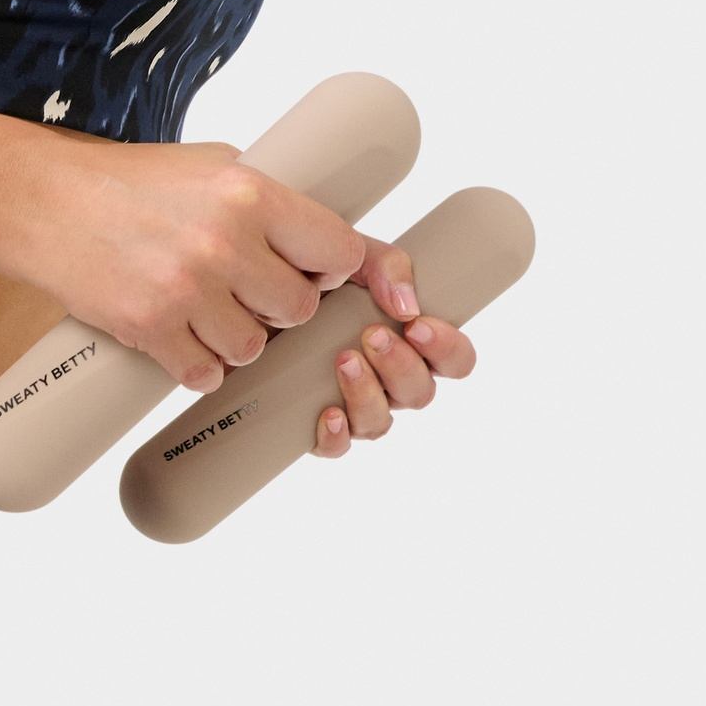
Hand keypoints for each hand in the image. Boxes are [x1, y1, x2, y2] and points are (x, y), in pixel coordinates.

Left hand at [311, 229, 477, 456]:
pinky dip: (336, 434)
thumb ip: (386, 265)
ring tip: (343, 360)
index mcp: (410, 344)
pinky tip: (326, 412)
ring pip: (380, 422)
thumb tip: (406, 304)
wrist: (251, 297)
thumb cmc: (314, 280)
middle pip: (420, 393)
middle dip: (400, 366)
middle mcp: (388, 381)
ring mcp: (356, 405)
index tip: (418, 325)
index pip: (454, 360)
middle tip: (372, 335)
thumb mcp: (351, 259)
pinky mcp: (319, 424)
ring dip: (367, 393)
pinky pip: (338, 446)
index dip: (447, 349)